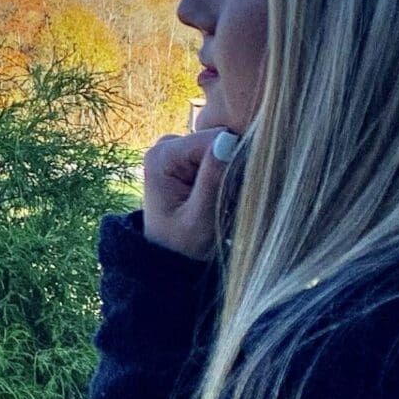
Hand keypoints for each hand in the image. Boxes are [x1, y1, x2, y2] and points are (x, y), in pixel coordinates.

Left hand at [140, 129, 231, 259]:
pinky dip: (228, 175)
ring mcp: (180, 149)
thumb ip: (213, 180)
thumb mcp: (199, 219)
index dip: (235, 161)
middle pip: (222, 138)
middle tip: (226, 201)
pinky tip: (222, 196)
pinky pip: (223, 155)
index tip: (232, 192)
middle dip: (232, 168)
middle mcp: (168, 144)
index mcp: (162, 154)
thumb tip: (228, 140)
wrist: (170, 260)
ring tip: (224, 202)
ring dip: (232, 174)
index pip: (217, 137)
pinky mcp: (191, 157)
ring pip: (227, 146)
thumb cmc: (182, 246)